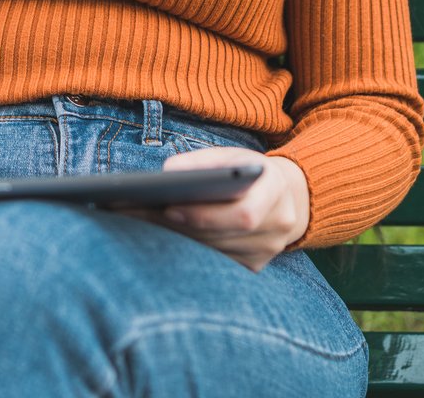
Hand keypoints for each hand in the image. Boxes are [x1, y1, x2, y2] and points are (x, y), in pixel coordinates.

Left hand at [102, 146, 310, 273]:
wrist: (288, 196)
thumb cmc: (249, 171)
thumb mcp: (231, 155)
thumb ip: (202, 161)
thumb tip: (168, 173)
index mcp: (275, 192)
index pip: (242, 214)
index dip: (205, 215)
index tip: (168, 208)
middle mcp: (277, 227)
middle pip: (221, 235)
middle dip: (177, 225)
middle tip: (135, 214)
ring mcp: (267, 252)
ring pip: (214, 252)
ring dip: (175, 238)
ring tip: (136, 222)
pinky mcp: (254, 266)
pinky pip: (215, 261)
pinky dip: (186, 248)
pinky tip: (156, 235)